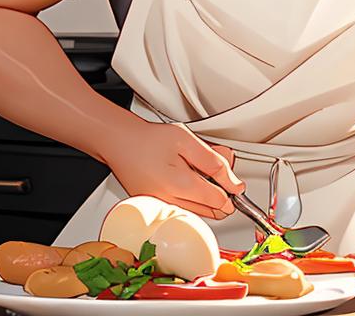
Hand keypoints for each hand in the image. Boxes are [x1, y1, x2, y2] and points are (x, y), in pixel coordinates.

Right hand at [102, 119, 244, 220]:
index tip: (231, 179)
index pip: (220, 203)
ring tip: (196, 171)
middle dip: (220, 192)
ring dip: (206, 196)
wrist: (119, 142)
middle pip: (212, 212)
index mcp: (180, 187)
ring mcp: (162, 209)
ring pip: (199, 214)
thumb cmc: (148, 139)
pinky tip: (185, 179)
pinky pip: (184, 210)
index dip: (231, 190)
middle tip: (211, 169)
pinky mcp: (156, 209)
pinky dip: (191, 198)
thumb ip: (214, 162)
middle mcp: (171, 204)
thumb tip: (235, 184)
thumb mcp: (187, 140)